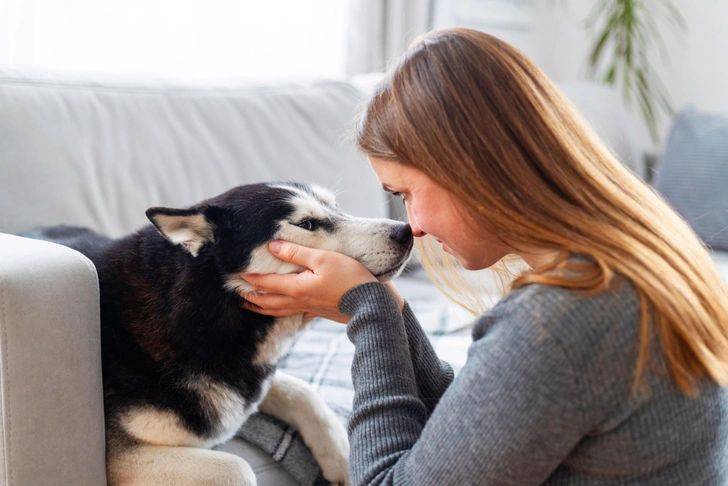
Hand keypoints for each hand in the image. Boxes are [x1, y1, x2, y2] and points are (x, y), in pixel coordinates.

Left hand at [240, 240, 377, 322]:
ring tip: (250, 304)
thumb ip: (296, 251)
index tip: (233, 272)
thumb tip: (272, 245)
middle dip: (248, 296)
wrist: (372, 304)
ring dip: (261, 307)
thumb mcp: (323, 258)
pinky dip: (281, 311)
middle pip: (266, 301)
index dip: (248, 277)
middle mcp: (298, 301)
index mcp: (296, 288)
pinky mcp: (318, 312)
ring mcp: (308, 309)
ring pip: (277, 310)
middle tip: (235, 292)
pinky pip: (293, 313)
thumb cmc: (350, 278)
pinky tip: (284, 309)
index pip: (264, 282)